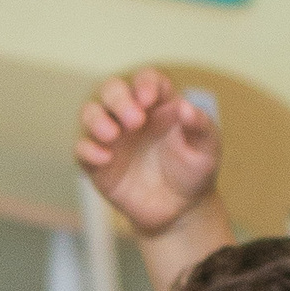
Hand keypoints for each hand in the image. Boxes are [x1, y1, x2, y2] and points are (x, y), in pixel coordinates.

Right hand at [77, 69, 221, 235]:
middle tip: (134, 120)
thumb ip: (201, 126)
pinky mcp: (97, 163)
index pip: (146, 79)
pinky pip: (81, 149)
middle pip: (111, 89)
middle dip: (118, 98)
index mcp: (158, 104)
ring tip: (112, 135)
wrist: (180, 210)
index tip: (149, 98)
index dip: (145, 83)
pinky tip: (105, 158)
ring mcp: (112, 138)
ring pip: (90, 113)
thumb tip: (185, 108)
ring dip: (97, 119)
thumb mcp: (208, 148)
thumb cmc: (194, 171)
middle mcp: (130, 115)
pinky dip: (87, 149)